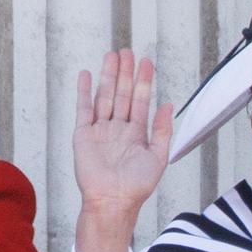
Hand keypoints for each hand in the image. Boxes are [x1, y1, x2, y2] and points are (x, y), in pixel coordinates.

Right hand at [72, 50, 174, 251]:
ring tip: (112, 55)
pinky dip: (84, 92)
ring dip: (107, 76)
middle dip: (125, 73)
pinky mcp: (83, 135)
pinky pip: (84, 109)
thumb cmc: (137, 185)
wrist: (113, 200)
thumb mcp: (158, 157)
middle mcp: (118, 129)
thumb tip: (167, 104)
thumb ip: (162, 130)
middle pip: (121, 94)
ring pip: (104, 97)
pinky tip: (87, 75)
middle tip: (127, 51)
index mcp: (136, 133)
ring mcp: (100, 131)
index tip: (146, 62)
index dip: (143, 81)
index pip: (140, 100)